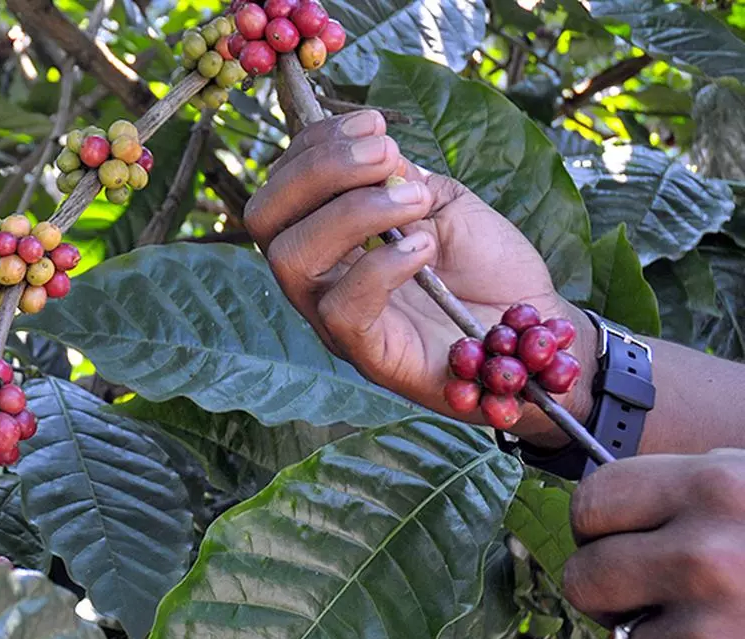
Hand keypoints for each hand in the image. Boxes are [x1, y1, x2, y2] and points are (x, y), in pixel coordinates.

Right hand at [243, 110, 593, 443]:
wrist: (534, 331)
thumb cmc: (486, 267)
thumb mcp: (443, 202)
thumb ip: (401, 179)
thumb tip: (374, 158)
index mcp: (328, 233)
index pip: (284, 183)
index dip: (317, 143)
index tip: (374, 123)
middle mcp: (318, 273)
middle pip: (265, 217)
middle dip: (318, 169)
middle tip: (386, 154)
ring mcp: (334, 316)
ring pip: (291, 258)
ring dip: (350, 212)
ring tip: (414, 199)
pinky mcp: (367, 352)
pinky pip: (341, 310)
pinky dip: (380, 268)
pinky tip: (424, 248)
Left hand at [565, 450, 744, 638]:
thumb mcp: (744, 491)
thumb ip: (680, 494)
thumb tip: (597, 512)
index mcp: (714, 485)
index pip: (591, 500)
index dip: (597, 528)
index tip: (621, 541)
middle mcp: (706, 547)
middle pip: (584, 570)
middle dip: (609, 588)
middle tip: (654, 593)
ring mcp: (712, 610)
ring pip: (606, 627)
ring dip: (632, 633)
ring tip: (683, 624)